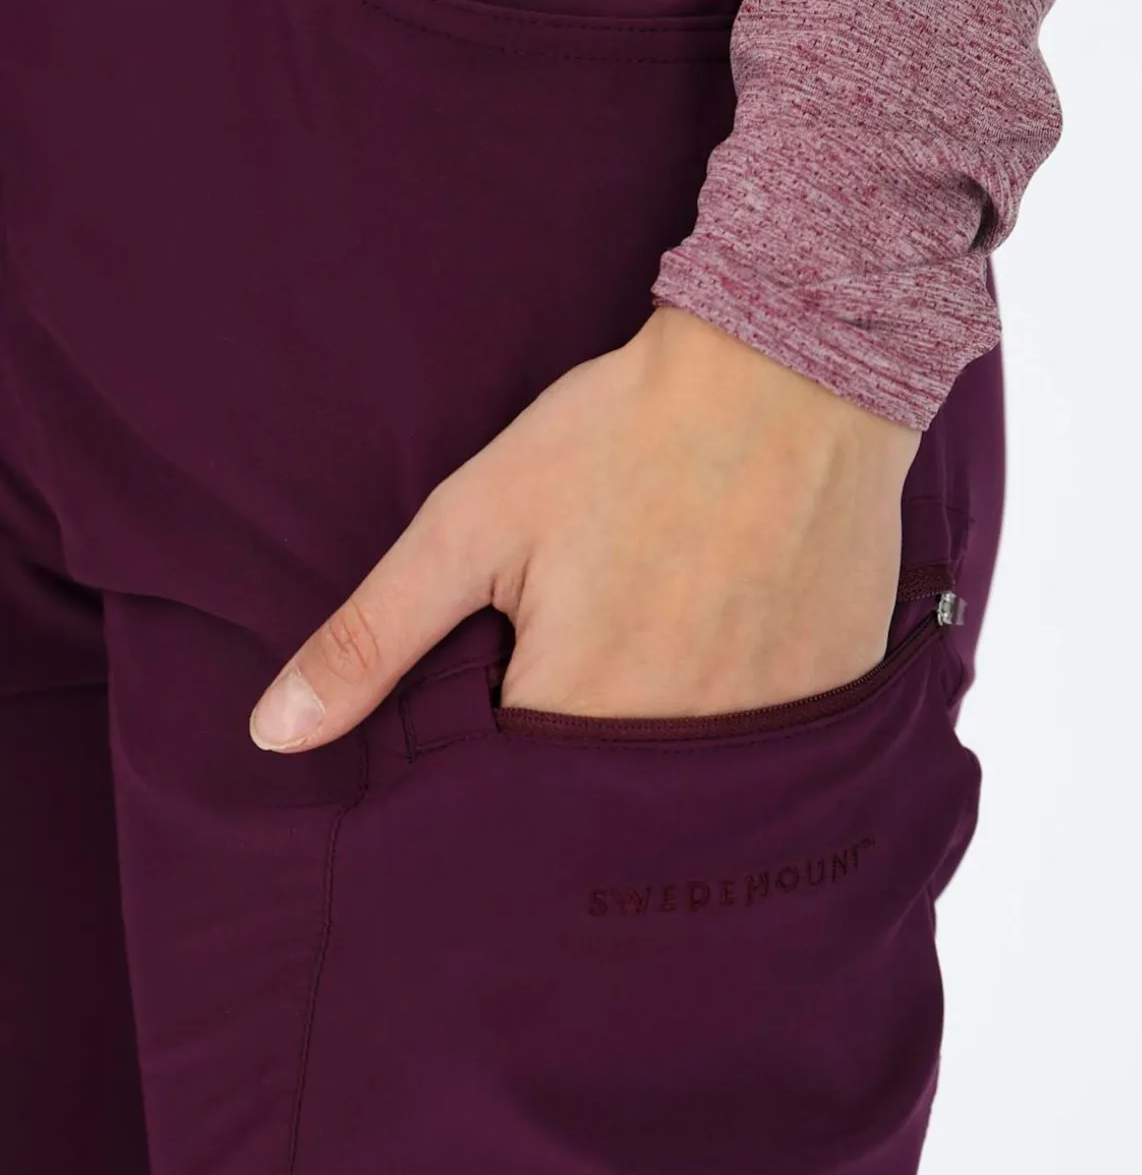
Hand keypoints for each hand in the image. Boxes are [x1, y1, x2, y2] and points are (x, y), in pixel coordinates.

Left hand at [248, 302, 922, 752]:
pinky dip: (741, 717)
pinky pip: (772, 754)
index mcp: (576, 713)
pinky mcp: (833, 700)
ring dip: (662, 732)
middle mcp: (678, 750)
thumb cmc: (620, 439)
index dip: (496, 749)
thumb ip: (371, 639)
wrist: (788, 372)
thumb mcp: (471, 525)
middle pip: (603, 800)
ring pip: (688, 787)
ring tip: (665, 635)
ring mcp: (769, 731)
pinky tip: (733, 639)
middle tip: (602, 638)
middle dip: (582, 741)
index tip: (515, 678)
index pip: (509, 802)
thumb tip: (274, 735)